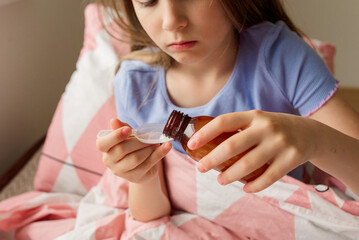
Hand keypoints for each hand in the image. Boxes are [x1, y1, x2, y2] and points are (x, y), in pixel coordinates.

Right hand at [96, 119, 171, 183]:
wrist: (142, 165)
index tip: (128, 130)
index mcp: (105, 149)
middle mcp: (109, 161)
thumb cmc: (132, 146)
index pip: (102, 144)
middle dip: (138, 141)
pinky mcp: (135, 177)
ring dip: (148, 148)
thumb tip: (114, 120)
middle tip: (149, 136)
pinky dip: (159, 153)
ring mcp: (121, 171)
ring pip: (135, 158)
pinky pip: (148, 164)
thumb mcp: (127, 135)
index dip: (115, 136)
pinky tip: (167, 146)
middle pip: (122, 150)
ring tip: (155, 142)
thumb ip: (121, 128)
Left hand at [187, 110, 319, 192]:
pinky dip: (254, 186)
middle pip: (232, 146)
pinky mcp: (292, 158)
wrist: (311, 133)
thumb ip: (238, 128)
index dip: (205, 133)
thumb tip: (208, 144)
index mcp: (254, 115)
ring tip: (220, 180)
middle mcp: (266, 127)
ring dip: (230, 175)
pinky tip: (245, 188)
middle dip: (212, 159)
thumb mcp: (258, 120)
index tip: (191, 145)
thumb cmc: (275, 129)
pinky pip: (268, 177)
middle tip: (201, 168)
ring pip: (248, 165)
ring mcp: (280, 142)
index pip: (224, 121)